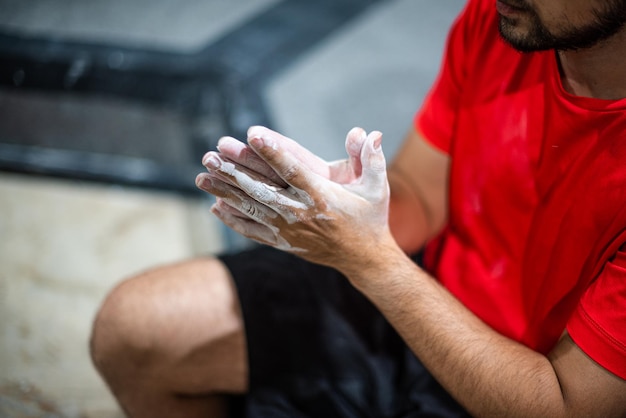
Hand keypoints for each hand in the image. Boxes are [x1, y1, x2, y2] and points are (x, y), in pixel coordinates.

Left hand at [196, 127, 394, 270]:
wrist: (364, 259)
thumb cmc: (370, 218)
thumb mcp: (377, 188)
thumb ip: (372, 159)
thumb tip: (371, 132)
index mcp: (323, 196)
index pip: (293, 170)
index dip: (272, 152)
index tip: (252, 134)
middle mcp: (302, 213)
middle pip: (262, 189)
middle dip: (234, 171)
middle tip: (210, 155)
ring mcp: (290, 230)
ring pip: (252, 208)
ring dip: (225, 192)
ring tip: (202, 177)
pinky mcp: (284, 242)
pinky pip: (254, 231)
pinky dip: (234, 220)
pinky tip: (215, 207)